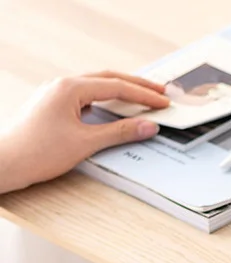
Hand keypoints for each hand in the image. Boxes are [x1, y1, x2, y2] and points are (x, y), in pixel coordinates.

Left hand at [0, 71, 168, 193]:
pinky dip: (105, 100)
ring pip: (95, 86)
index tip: (163, 101)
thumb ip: (120, 132)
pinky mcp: (52, 106)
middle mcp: (61, 85)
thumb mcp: (85, 143)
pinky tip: (113, 108)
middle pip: (107, 79)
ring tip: (141, 96)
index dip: (144, 95)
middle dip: (136, 85)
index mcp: (70, 88)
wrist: (7, 163)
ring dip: (121, 90)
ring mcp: (55, 94)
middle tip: (159, 91)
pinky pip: (85, 96)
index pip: (117, 87)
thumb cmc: (37, 152)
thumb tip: (147, 126)